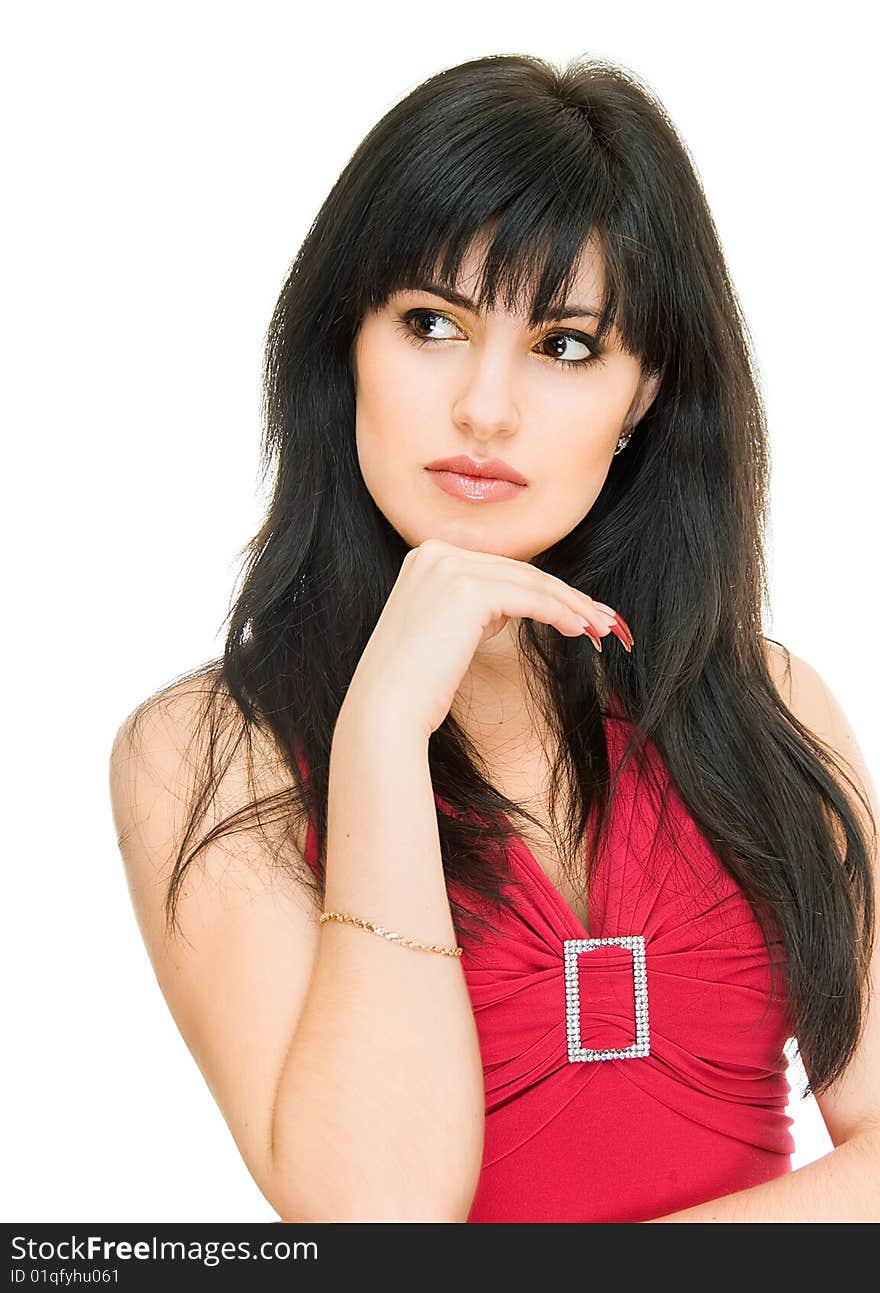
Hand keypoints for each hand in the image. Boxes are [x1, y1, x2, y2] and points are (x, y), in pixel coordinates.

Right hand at [338, 539, 633, 740]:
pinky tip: (580, 629)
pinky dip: (561, 612)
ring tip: (599, 627)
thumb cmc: (414, 684)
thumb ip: (468, 607)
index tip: (574, 608)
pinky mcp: (468, 589)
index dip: (541, 588)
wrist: (386, 708)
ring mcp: (450, 567)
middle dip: (565, 595)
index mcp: (426, 556)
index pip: (498, 568)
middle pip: (518, 570)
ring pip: (530, 581)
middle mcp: (435, 552)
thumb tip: (506, 608)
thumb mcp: (439, 630)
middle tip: (599, 617)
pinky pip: (530, 598)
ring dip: (572, 605)